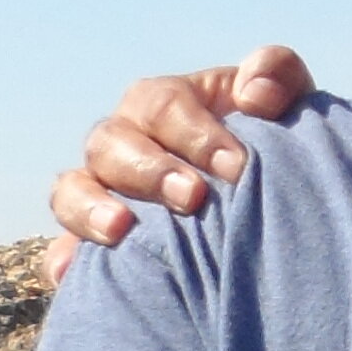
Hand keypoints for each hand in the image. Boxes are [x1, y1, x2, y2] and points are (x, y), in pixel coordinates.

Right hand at [39, 45, 317, 289]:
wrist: (269, 204)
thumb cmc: (273, 148)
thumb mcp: (288, 104)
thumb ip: (278, 75)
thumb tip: (255, 92)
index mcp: (165, 104)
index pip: (164, 105)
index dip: (196, 133)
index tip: (236, 167)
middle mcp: (124, 142)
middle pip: (111, 143)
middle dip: (151, 170)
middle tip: (193, 198)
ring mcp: (102, 191)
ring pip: (72, 188)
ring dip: (91, 207)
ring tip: (120, 229)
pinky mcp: (93, 240)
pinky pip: (64, 248)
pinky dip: (64, 259)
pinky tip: (71, 276)